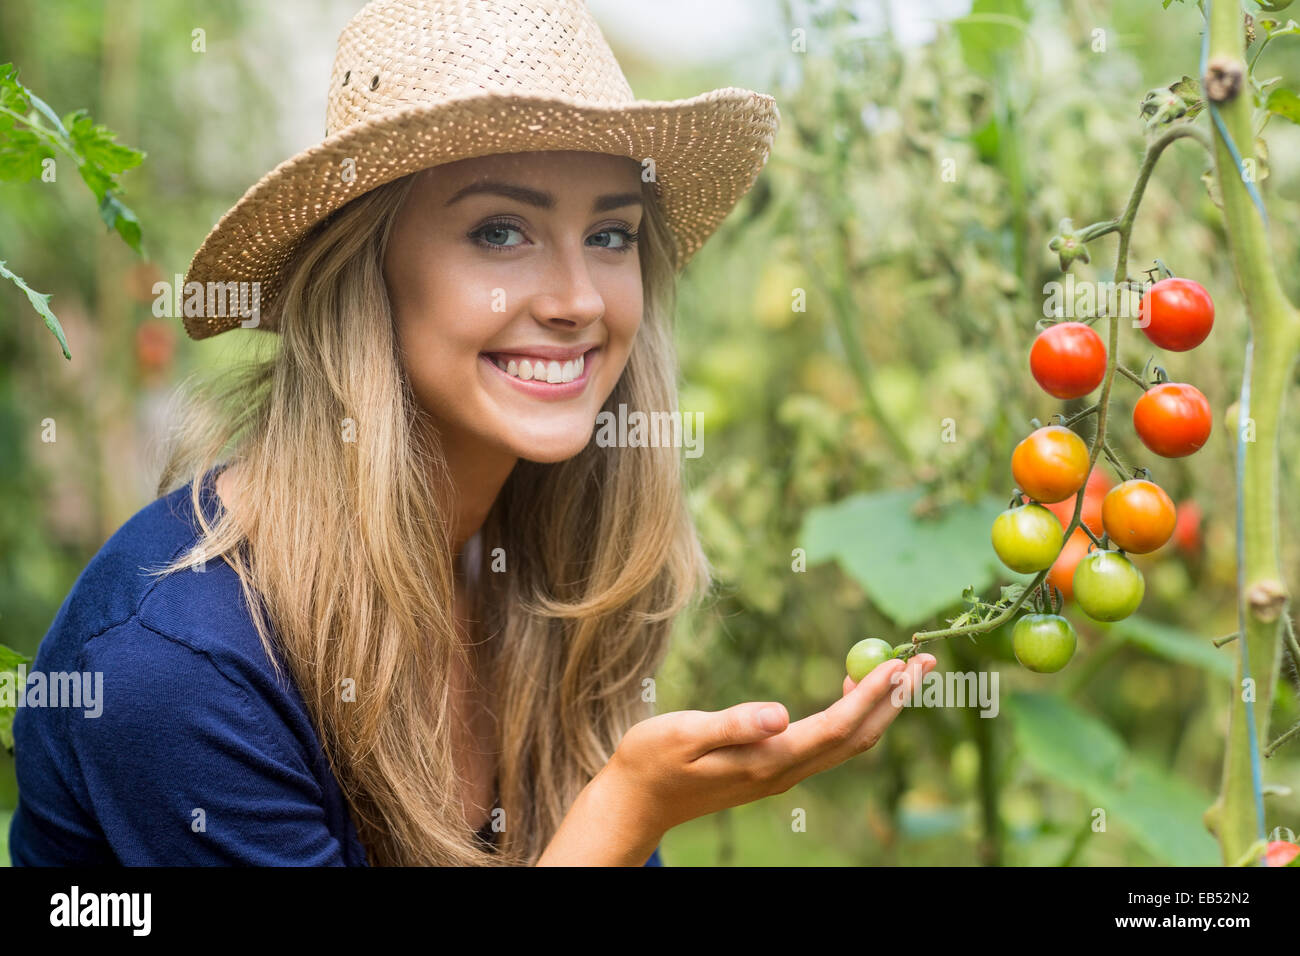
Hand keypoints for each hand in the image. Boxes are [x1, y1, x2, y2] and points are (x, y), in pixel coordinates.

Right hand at [607, 652, 937, 834]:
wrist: (636, 800)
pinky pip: (828, 742)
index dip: (873, 696)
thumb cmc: (652, 761)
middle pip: (857, 737)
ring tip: (902, 671)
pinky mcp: (773, 768)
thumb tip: (780, 712)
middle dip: (895, 699)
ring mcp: (781, 773)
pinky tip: (852, 689)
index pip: (837, 727)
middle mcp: (784, 771)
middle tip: (924, 662)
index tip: (899, 663)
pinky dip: (852, 714)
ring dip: (880, 707)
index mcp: (767, 760)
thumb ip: (733, 723)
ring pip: (848, 741)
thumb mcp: (684, 734)